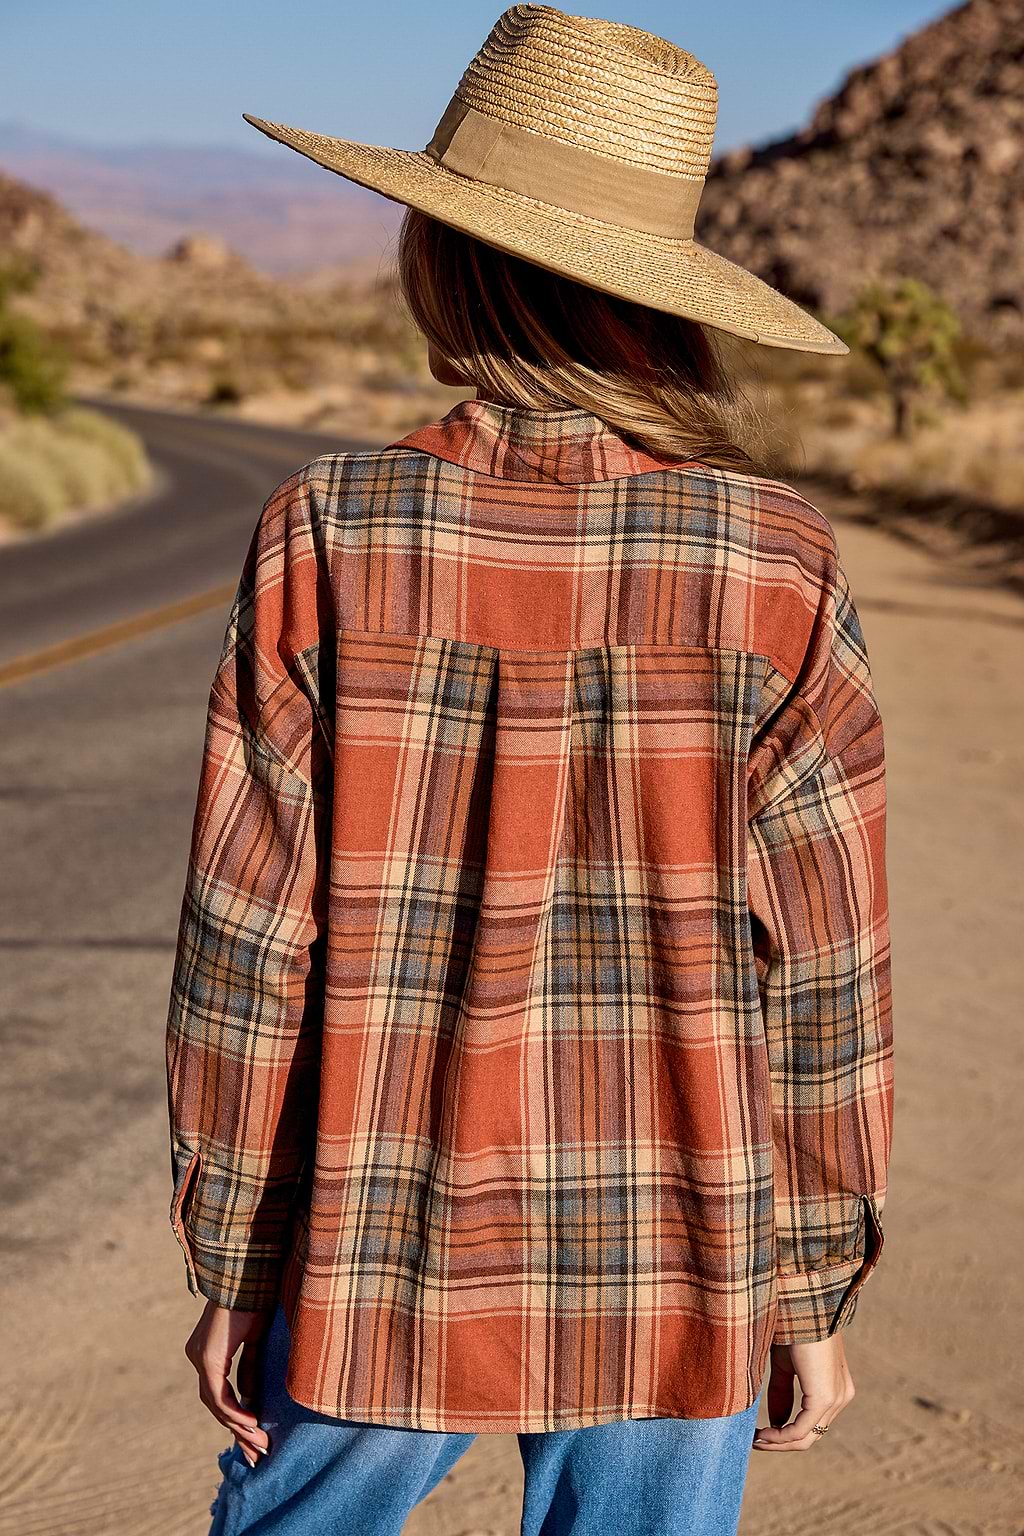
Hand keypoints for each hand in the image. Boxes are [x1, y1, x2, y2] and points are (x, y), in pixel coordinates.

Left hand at [184, 1299, 274, 1465]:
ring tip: (259, 1444)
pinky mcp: (209, 1357)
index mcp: (207, 1351)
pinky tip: (251, 1423)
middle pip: (215, 1405)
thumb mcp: (254, 1338)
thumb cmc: (254, 1297)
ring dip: (238, 1426)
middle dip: (237, 1431)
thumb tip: (250, 1397)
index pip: (218, 1394)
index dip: (236, 1417)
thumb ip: (249, 1367)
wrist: (247, 1271)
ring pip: (215, 1404)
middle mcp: (197, 1356)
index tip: (255, 1436)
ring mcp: (200, 1357)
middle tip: (257, 1453)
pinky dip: (235, 1412)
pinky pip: (219, 1395)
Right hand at [752, 1334, 854, 1451]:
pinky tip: (762, 1434)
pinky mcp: (825, 1397)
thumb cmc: (793, 1327)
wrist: (802, 1304)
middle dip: (781, 1443)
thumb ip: (782, 1394)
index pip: (812, 1423)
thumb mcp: (785, 1365)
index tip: (760, 1433)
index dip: (785, 1434)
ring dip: (778, 1443)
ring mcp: (835, 1398)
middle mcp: (840, 1397)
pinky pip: (801, 1429)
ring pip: (806, 1437)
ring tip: (756, 1440)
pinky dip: (780, 1436)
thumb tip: (776, 1422)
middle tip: (756, 1442)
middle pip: (810, 1435)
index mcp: (834, 1388)